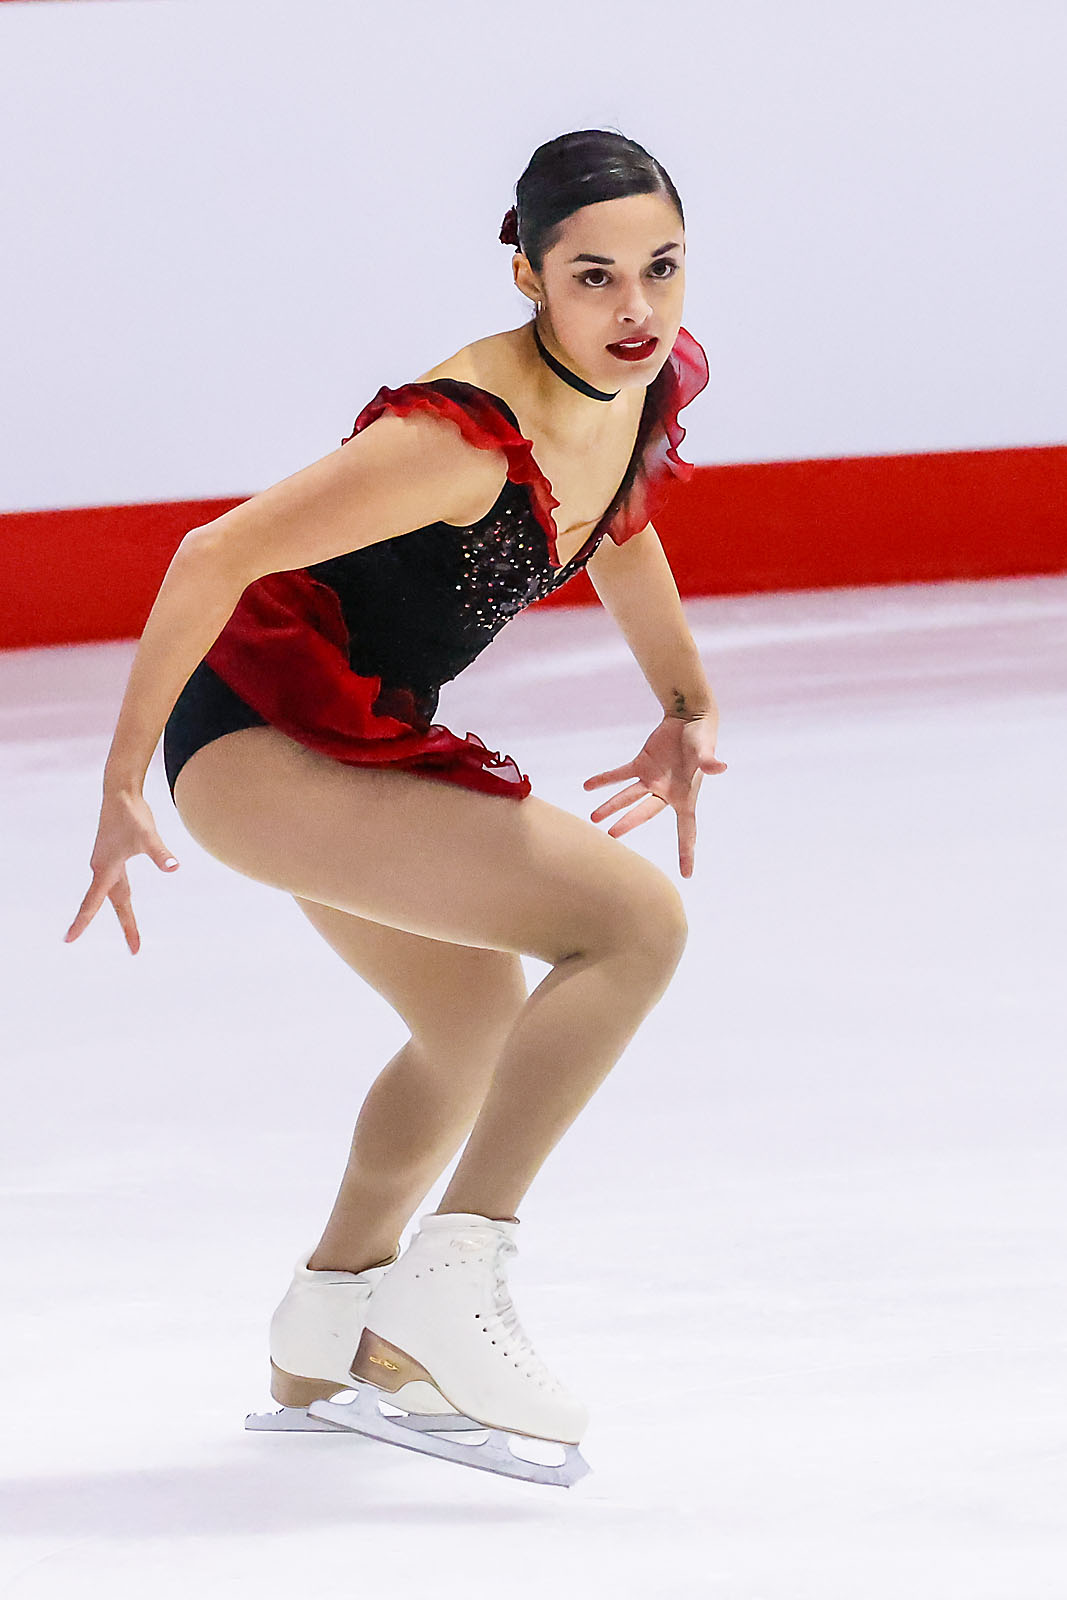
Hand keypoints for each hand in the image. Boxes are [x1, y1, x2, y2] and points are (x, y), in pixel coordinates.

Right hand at [64, 789, 180, 952]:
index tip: (69, 940)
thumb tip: (174, 868)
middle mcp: (103, 869)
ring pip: (117, 895)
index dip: (82, 922)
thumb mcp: (148, 836)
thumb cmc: (131, 814)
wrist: (120, 793)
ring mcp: (107, 863)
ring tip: (134, 935)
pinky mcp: (113, 856)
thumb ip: (160, 853)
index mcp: (106, 869)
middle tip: (136, 949)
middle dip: (127, 926)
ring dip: (124, 915)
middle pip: (115, 904)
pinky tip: (124, 899)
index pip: (93, 902)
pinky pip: (117, 885)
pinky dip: (121, 898)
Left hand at [583, 712, 726, 877]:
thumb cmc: (702, 736)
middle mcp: (666, 792)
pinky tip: (588, 786)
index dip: (686, 851)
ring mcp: (652, 779)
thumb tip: (720, 767)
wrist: (690, 717)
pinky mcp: (642, 763)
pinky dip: (605, 779)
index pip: (687, 830)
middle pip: (643, 813)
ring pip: (627, 797)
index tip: (686, 874)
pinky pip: (620, 774)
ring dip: (611, 806)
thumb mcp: (705, 750)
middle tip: (612, 836)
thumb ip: (709, 761)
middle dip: (628, 824)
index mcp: (685, 796)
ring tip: (593, 818)